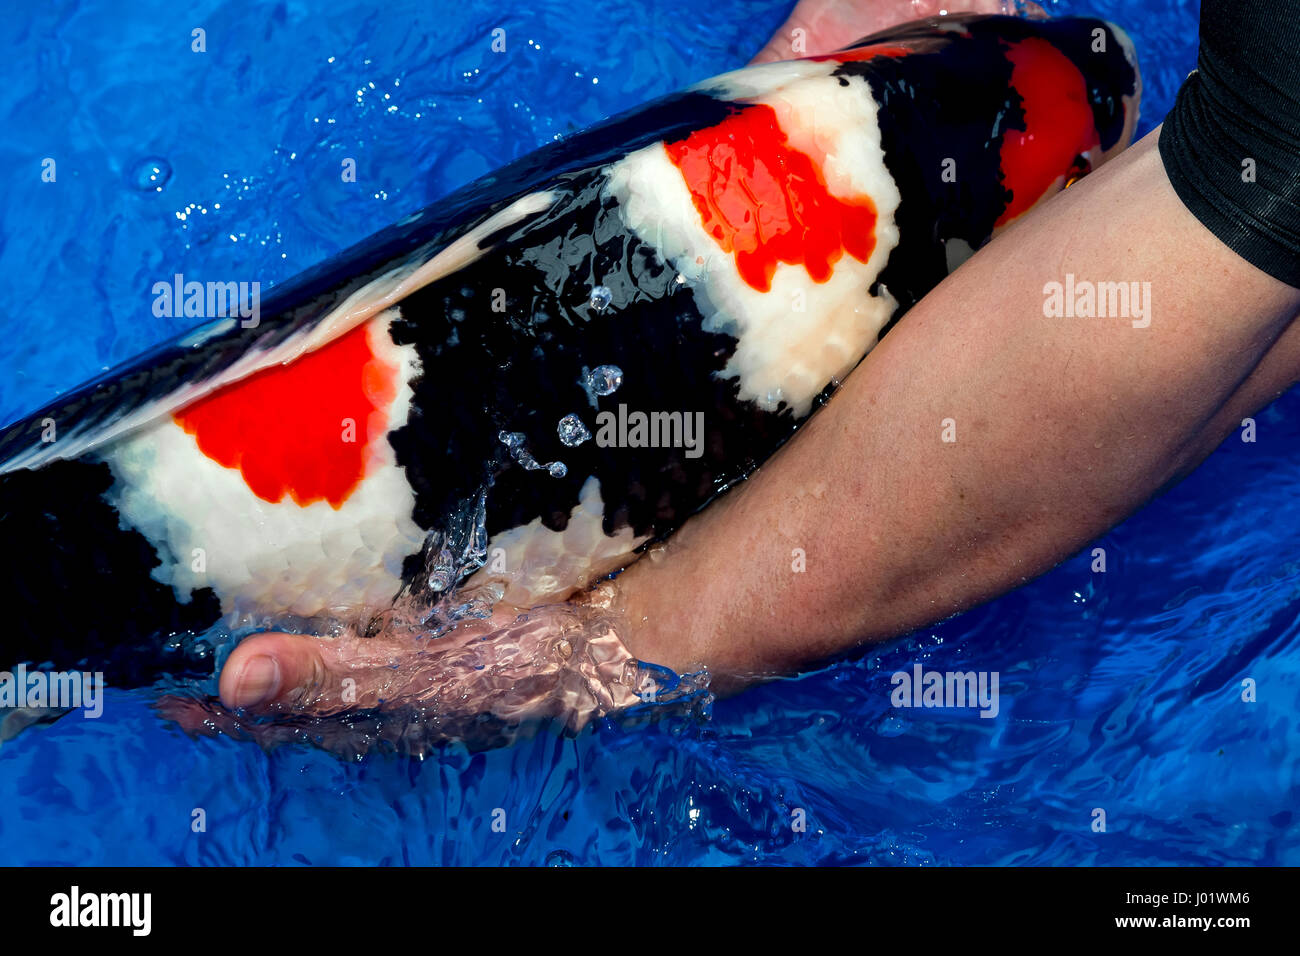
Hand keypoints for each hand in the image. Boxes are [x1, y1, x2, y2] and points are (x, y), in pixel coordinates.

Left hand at [162, 596, 657, 754]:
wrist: (614, 647)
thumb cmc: (520, 664)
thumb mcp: (421, 672)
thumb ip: (333, 673)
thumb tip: (235, 677)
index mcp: (372, 712)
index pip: (274, 717)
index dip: (217, 709)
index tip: (164, 696)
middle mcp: (390, 699)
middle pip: (299, 701)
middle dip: (244, 687)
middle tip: (190, 667)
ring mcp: (422, 676)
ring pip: (338, 673)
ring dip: (290, 657)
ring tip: (249, 638)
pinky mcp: (450, 648)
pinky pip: (379, 645)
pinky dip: (343, 633)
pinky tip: (349, 607)